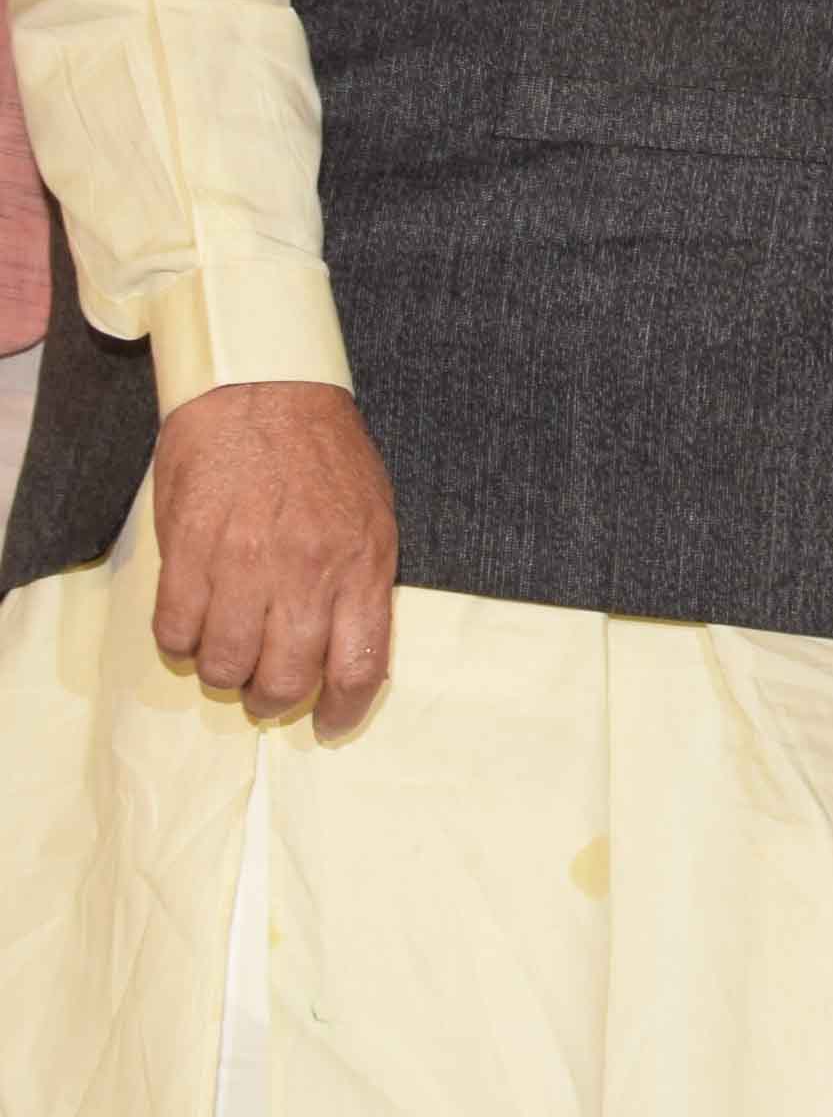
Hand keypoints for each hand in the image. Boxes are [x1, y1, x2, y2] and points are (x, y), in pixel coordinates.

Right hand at [150, 380, 398, 731]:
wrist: (263, 392)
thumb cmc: (324, 455)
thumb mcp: (373, 516)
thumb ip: (361, 584)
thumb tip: (350, 650)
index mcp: (362, 566)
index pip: (359, 668)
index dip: (343, 711)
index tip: (329, 724)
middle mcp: (305, 573)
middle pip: (285, 679)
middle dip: (273, 700)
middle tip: (265, 689)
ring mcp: (242, 564)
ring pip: (223, 666)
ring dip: (223, 673)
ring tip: (227, 653)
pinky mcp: (187, 552)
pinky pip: (175, 631)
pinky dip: (180, 643)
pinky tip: (193, 624)